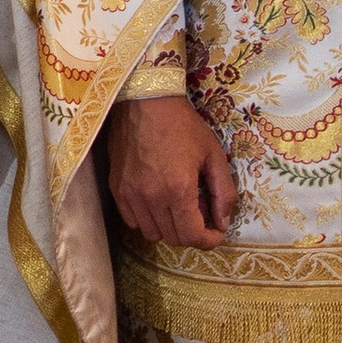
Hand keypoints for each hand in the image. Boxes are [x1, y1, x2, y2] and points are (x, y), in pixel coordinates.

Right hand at [106, 92, 237, 248]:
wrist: (145, 101)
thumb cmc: (183, 125)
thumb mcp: (213, 155)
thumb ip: (224, 192)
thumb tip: (224, 223)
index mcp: (179, 190)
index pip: (192, 237)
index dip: (209, 241)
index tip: (216, 232)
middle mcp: (152, 198)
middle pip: (173, 238)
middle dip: (192, 232)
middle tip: (200, 211)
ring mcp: (130, 195)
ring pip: (152, 233)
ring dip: (169, 228)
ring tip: (177, 206)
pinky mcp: (117, 189)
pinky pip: (133, 221)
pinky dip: (148, 219)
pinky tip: (157, 201)